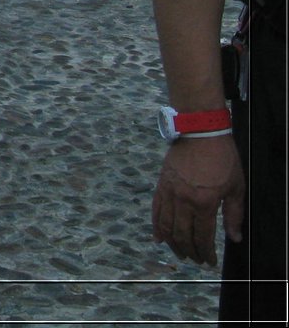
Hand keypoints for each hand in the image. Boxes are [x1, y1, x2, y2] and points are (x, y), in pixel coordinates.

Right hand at [152, 134, 245, 264]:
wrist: (200, 132)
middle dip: (189, 251)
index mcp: (204, 203)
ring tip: (179, 253)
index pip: (202, 236)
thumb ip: (234, 215)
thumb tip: (234, 238)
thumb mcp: (236, 188)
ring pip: (166, 225)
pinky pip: (156, 209)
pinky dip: (156, 225)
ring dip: (172, 243)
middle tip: (195, 260)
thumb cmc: (223, 159)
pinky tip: (159, 237)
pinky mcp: (162, 184)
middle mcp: (184, 200)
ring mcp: (170, 192)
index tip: (210, 261)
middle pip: (182, 234)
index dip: (206, 252)